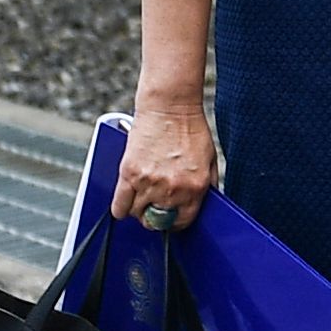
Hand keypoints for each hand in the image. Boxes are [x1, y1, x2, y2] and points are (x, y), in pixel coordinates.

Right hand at [111, 97, 217, 230]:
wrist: (170, 108)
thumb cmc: (190, 130)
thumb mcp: (210, 161)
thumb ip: (207, 186)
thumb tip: (202, 205)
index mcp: (195, 187)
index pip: (182, 221)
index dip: (175, 222)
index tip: (170, 219)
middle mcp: (173, 189)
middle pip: (156, 220)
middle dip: (155, 217)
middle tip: (154, 207)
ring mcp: (149, 182)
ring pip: (136, 214)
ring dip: (138, 210)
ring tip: (141, 198)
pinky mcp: (129, 174)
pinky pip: (119, 205)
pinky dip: (120, 208)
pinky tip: (124, 205)